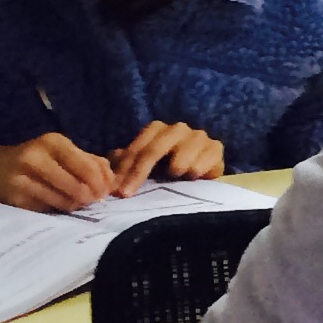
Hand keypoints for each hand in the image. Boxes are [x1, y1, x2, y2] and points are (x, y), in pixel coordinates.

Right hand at [0, 134, 113, 213]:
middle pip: (82, 186)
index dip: (104, 183)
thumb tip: (113, 180)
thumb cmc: (30, 159)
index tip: (106, 191)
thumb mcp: (57, 152)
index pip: (92, 168)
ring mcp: (25, 179)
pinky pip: (49, 209)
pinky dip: (58, 209)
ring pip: (66, 201)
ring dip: (76, 206)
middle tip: (93, 201)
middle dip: (92, 198)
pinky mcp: (16, 199)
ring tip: (75, 203)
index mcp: (54, 142)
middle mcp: (38, 158)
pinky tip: (56, 204)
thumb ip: (87, 161)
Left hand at [111, 121, 225, 190]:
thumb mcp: (144, 167)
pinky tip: (192, 177)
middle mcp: (178, 128)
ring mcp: (198, 136)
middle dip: (139, 174)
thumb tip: (106, 170)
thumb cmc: (168, 170)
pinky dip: (195, 172)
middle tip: (128, 194)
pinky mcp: (216, 148)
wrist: (204, 173)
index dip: (125, 170)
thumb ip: (126, 164)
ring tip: (174, 179)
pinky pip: (202, 163)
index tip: (117, 191)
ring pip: (179, 159)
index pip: (137, 148)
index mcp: (158, 130)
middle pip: (154, 150)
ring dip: (174, 171)